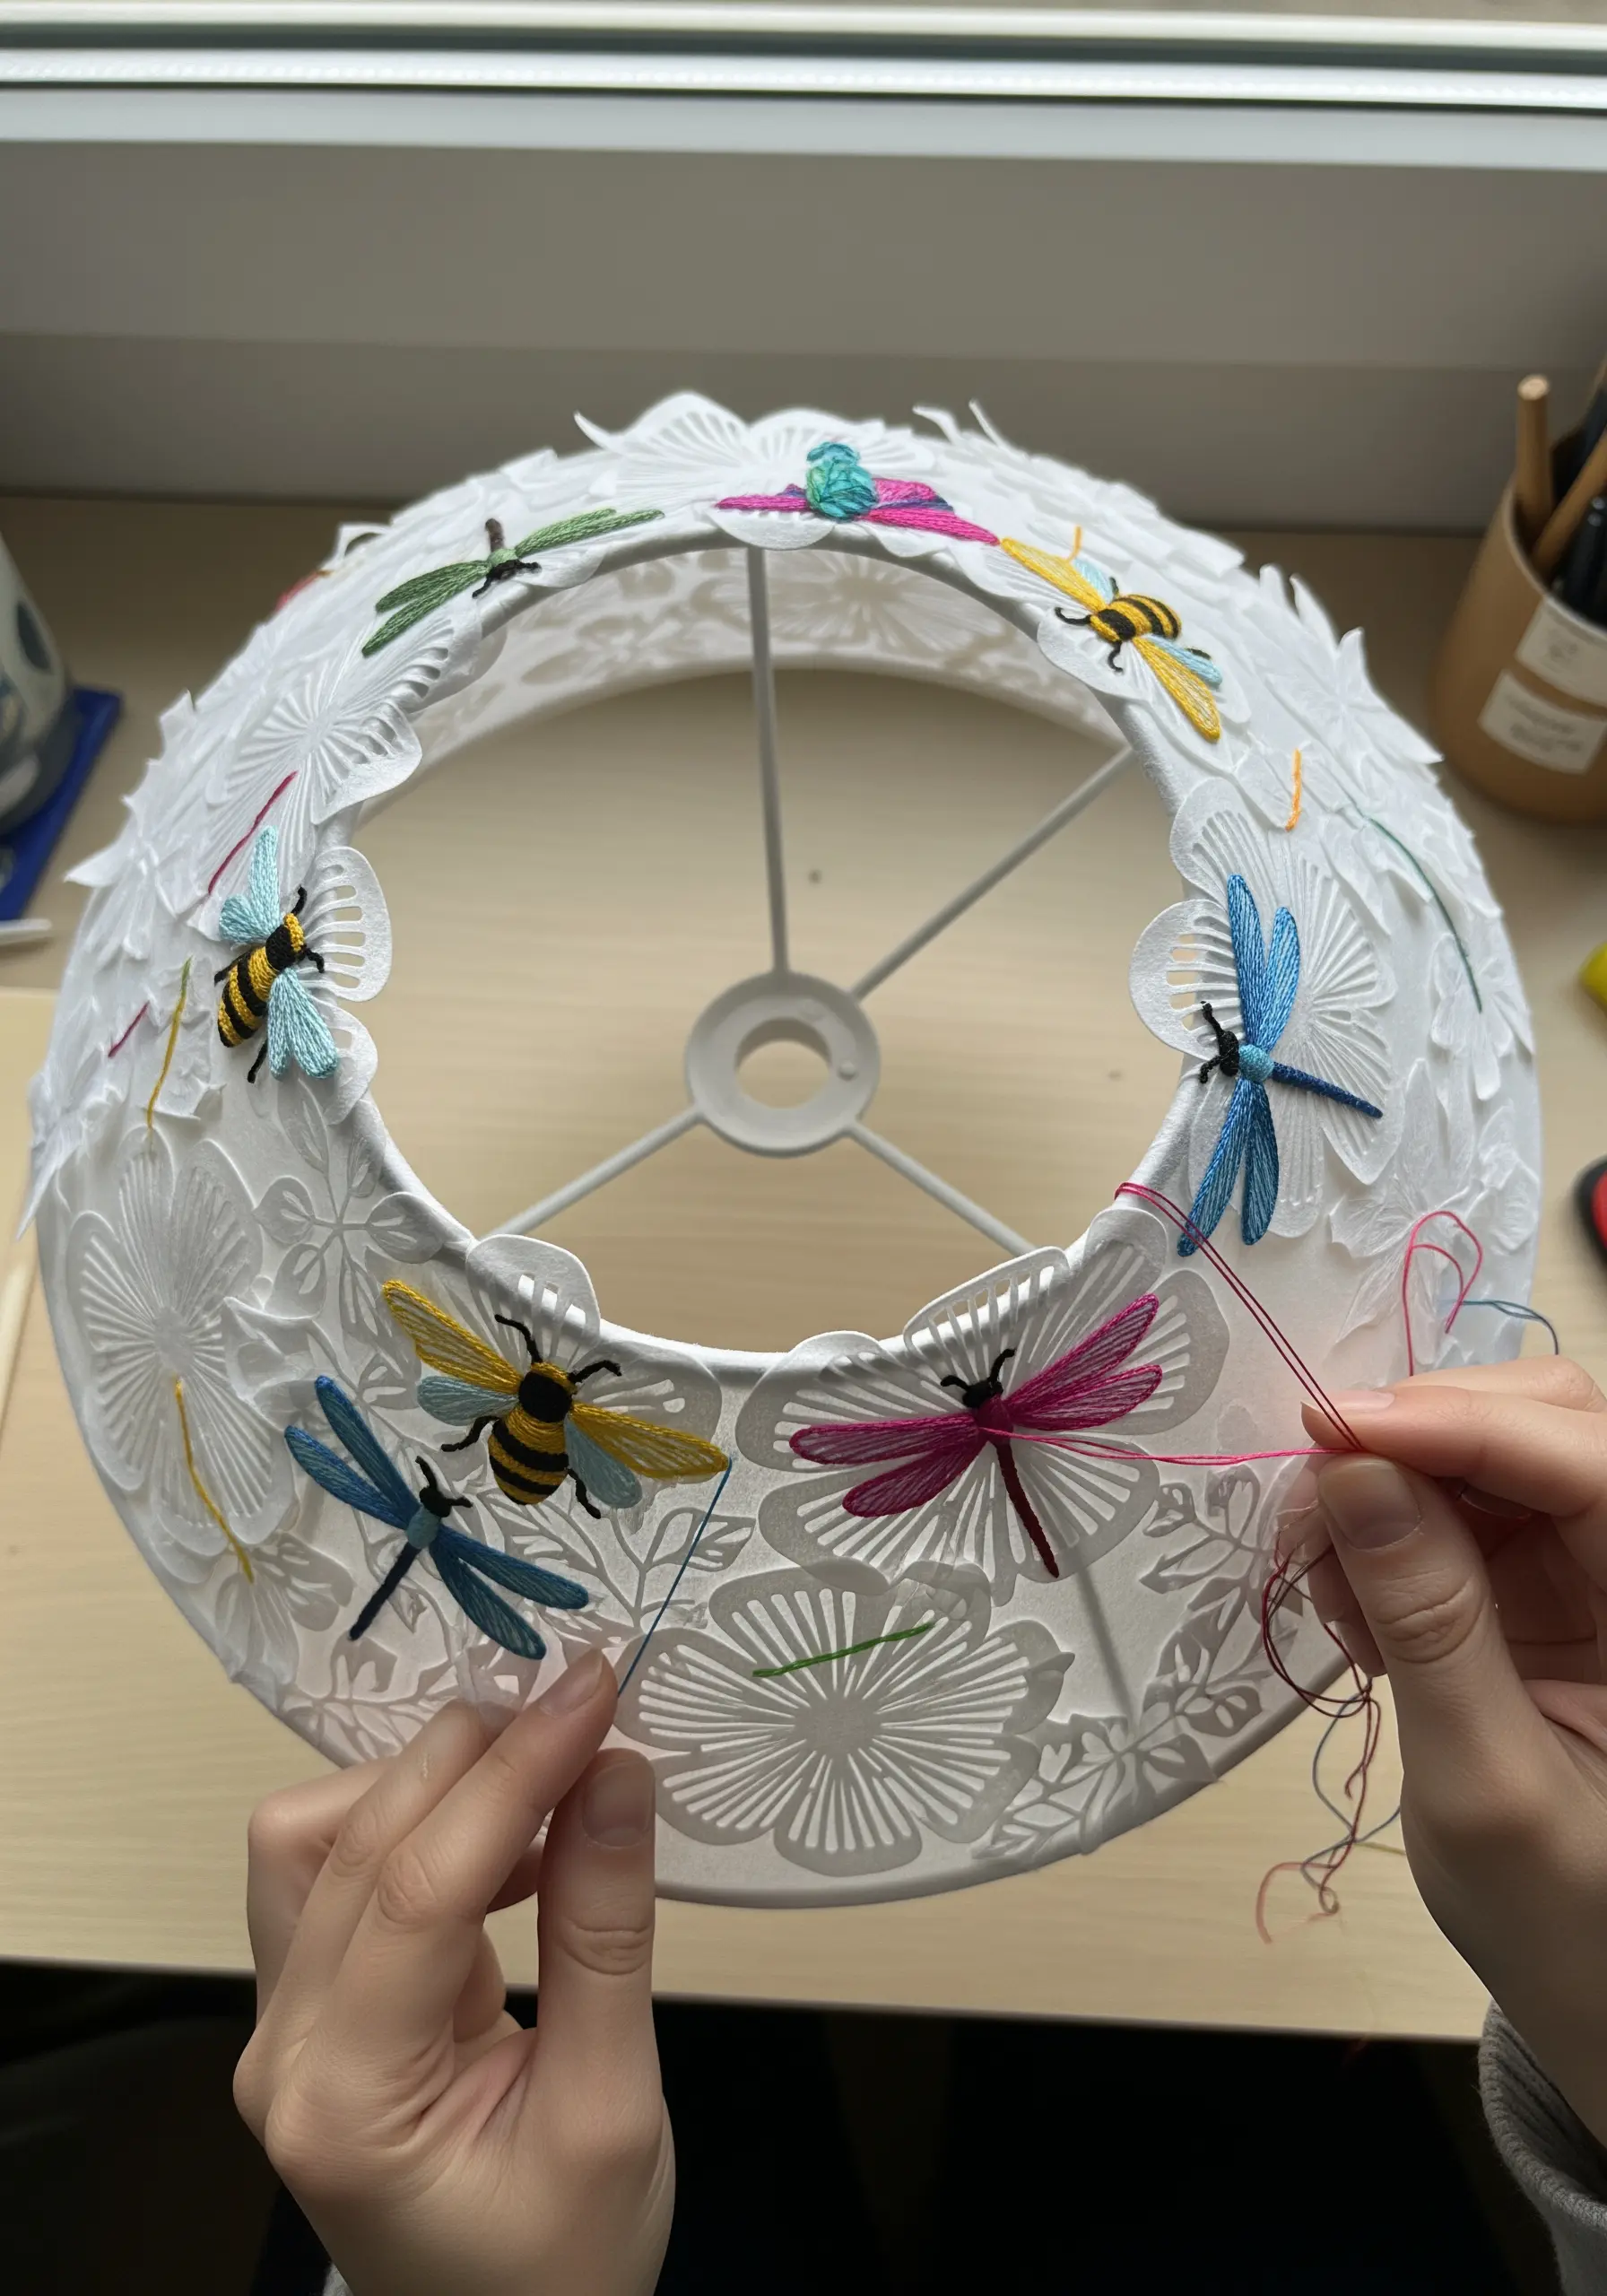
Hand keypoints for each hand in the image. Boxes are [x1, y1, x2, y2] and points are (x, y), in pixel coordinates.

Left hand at [234, 1651, 672, 2295]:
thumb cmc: (563, 2268)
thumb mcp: (612, 2112)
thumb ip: (604, 1937)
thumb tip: (618, 1772)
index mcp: (344, 2101)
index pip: (416, 1887)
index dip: (511, 1772)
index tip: (594, 1690)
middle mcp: (284, 2052)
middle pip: (351, 1842)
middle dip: (474, 1756)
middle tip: (590, 1709)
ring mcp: (287, 2030)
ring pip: (321, 1840)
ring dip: (435, 1783)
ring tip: (556, 1771)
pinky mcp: (316, 2010)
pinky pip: (348, 1877)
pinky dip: (431, 1826)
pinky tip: (524, 1831)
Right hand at [1289, 1359, 1606, 2145]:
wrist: (1601, 1997)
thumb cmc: (1563, 1924)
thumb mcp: (1484, 1787)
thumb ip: (1430, 1622)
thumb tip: (1353, 1472)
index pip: (1590, 1464)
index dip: (1462, 1424)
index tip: (1332, 1428)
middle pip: (1551, 1424)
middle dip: (1422, 1435)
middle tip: (1314, 1498)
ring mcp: (1598, 1572)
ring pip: (1497, 1449)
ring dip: (1392, 1483)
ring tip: (1329, 1583)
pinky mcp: (1550, 1584)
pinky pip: (1464, 1505)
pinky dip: (1390, 1528)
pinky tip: (1355, 1603)